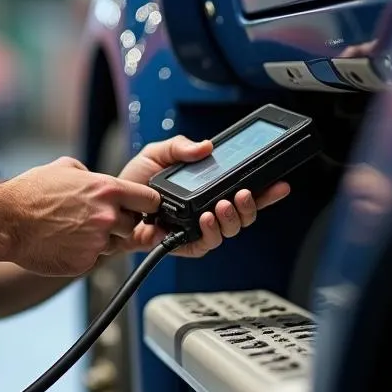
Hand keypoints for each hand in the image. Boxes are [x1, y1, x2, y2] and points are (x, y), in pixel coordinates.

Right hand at [7, 157, 161, 275]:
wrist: (7, 221)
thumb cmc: (31, 193)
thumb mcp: (64, 168)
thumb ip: (89, 174)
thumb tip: (95, 179)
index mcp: (107, 190)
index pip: (151, 200)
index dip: (147, 204)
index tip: (143, 207)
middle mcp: (107, 217)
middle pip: (134, 224)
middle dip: (120, 222)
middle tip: (94, 217)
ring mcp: (97, 242)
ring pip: (114, 244)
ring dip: (101, 238)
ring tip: (74, 228)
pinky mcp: (85, 262)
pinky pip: (94, 258)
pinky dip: (83, 252)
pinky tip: (64, 241)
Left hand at [114, 134, 290, 258]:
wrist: (112, 203)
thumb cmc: (133, 182)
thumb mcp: (158, 153)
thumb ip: (180, 146)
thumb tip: (205, 146)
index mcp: (206, 188)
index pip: (242, 190)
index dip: (265, 190)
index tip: (280, 183)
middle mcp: (207, 210)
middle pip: (244, 214)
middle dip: (252, 205)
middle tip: (244, 194)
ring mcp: (198, 228)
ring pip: (230, 230)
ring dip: (233, 218)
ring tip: (224, 205)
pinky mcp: (185, 244)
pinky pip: (207, 243)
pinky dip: (211, 232)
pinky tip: (207, 218)